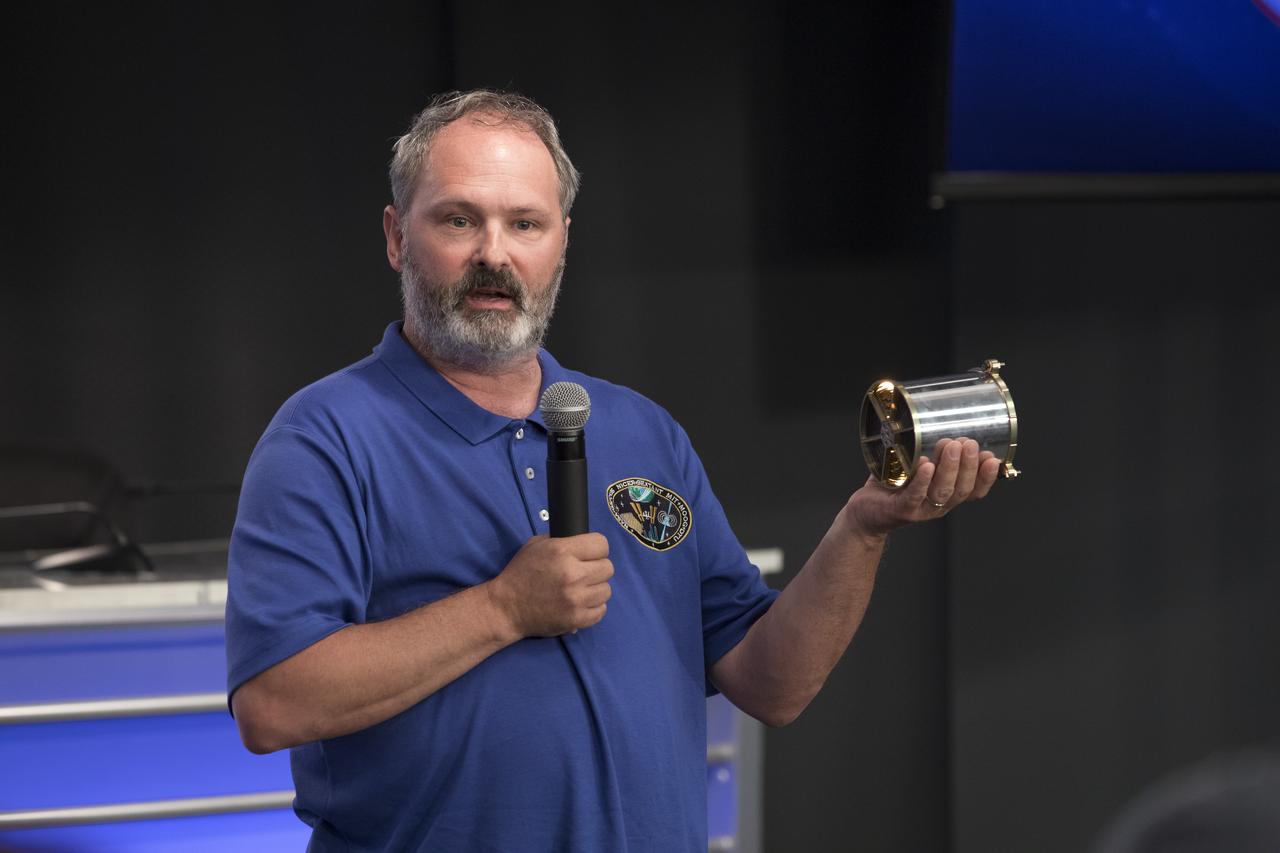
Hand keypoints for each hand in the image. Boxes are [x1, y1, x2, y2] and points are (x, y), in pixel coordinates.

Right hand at [486, 533, 613, 637]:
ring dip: (596, 589)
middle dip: (597, 568)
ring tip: (581, 590)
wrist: (506, 608)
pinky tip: (580, 604)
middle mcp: (572, 574)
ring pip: (606, 590)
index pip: (602, 544)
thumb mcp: (536, 546)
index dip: (597, 548)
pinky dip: (593, 607)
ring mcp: (575, 598)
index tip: (590, 554)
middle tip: (584, 573)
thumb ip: (562, 541)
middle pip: (608, 567)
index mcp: (562, 551)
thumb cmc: (520, 574)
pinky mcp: (576, 618)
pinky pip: (601, 610)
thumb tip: (584, 541)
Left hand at [845, 438, 1000, 538]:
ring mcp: (920, 509)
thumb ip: (933, 454)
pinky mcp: (900, 509)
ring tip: (950, 446)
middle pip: (960, 490)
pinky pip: (913, 496)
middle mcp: (938, 506)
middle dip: (968, 465)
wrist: (867, 512)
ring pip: (940, 492)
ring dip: (948, 468)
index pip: (974, 491)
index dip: (986, 477)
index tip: (993, 459)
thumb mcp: (918, 469)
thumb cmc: (894, 486)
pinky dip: (921, 481)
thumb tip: (945, 424)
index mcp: (947, 496)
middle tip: (969, 443)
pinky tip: (926, 465)